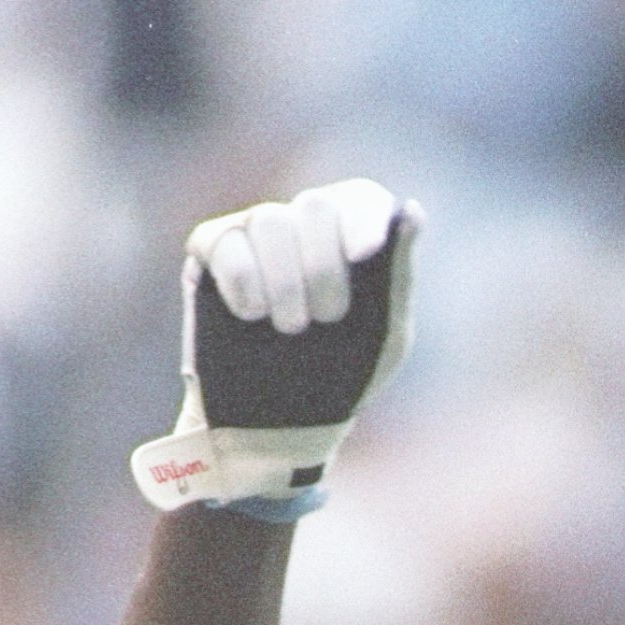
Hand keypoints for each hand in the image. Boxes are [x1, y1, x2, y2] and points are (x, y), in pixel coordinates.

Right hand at [131, 179, 420, 515]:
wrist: (278, 426)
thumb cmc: (340, 380)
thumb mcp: (385, 336)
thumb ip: (397, 274)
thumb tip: (412, 211)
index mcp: (352, 240)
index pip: (360, 199)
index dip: (362, 221)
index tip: (364, 256)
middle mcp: (304, 227)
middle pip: (314, 206)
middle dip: (324, 267)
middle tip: (327, 319)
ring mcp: (256, 234)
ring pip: (268, 220)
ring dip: (285, 283)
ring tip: (290, 329)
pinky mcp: (212, 250)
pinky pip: (222, 239)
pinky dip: (242, 282)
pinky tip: (251, 316)